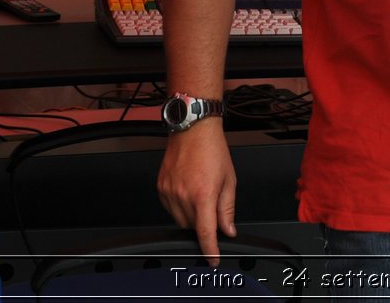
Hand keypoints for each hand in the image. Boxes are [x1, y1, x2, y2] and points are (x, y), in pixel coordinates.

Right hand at [156, 122, 236, 263]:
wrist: (193, 130)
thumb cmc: (213, 150)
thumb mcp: (229, 180)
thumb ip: (227, 209)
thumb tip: (228, 230)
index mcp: (204, 194)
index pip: (205, 233)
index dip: (210, 250)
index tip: (213, 260)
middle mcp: (184, 195)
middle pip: (193, 227)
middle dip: (204, 224)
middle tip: (211, 206)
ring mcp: (169, 192)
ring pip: (180, 220)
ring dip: (191, 216)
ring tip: (200, 194)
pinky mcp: (160, 187)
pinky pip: (170, 209)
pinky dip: (180, 207)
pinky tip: (188, 191)